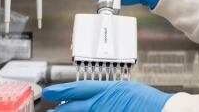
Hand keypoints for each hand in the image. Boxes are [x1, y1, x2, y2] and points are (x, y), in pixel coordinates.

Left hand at [44, 80, 172, 111]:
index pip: (78, 89)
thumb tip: (95, 98)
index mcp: (107, 89)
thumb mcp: (125, 90)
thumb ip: (108, 93)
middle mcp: (103, 103)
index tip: (49, 91)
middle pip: (73, 107)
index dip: (61, 90)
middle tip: (50, 111)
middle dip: (59, 109)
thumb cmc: (148, 102)